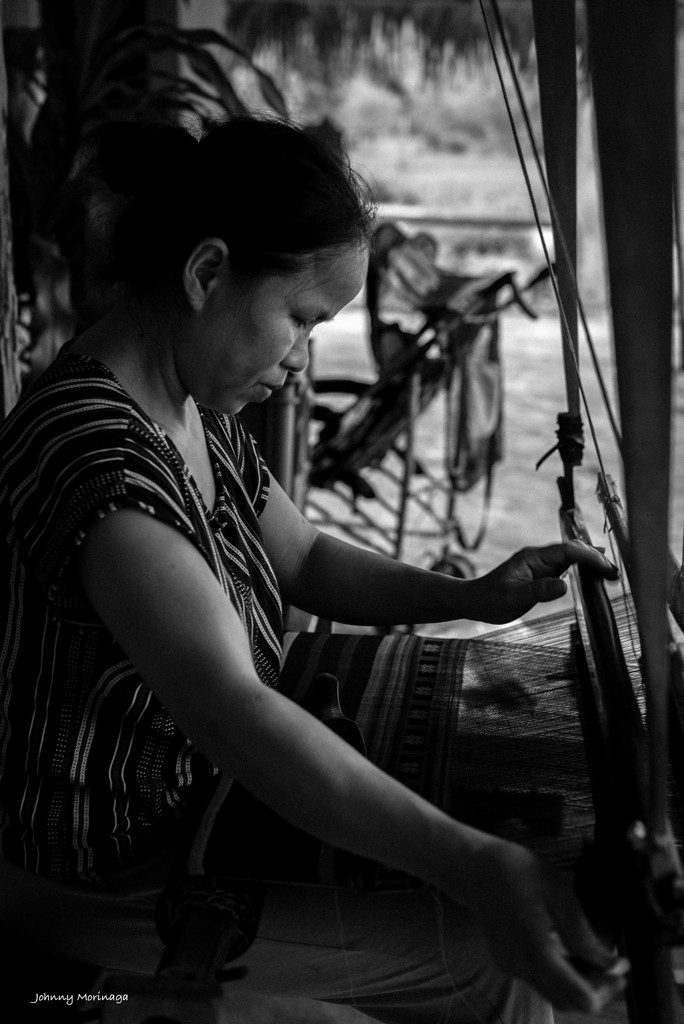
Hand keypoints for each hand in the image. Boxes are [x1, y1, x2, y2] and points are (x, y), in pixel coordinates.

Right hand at [461, 837, 628, 1013]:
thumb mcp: (558, 892)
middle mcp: (521, 966)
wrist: (474, 866)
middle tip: (616, 965)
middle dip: (598, 989)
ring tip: (598, 959)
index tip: (620, 965)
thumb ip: (583, 933)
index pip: (579, 996)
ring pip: (556, 995)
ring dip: (582, 985)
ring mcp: (512, 967)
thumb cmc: (515, 871)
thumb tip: (610, 962)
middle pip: (569, 1001)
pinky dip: (564, 976)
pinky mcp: (509, 962)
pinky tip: (574, 953)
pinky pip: (542, 981)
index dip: (606, 986)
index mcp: (535, 950)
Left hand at [468, 541, 618, 623]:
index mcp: (532, 557)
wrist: (475, 601)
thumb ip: (538, 591)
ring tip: (612, 573)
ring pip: (572, 558)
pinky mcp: (542, 573)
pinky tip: (595, 574)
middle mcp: (539, 557)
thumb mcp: (513, 598)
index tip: (605, 567)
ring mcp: (541, 564)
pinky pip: (566, 567)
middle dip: (595, 558)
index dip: (588, 556)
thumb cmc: (491, 600)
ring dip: (591, 563)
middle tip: (615, 572)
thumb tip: (564, 586)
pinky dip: (582, 570)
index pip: (566, 551)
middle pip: (573, 551)